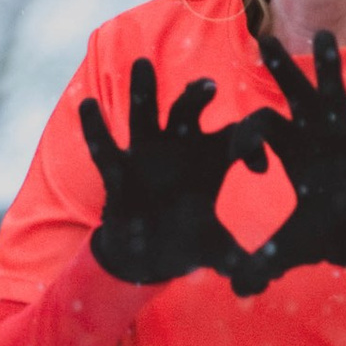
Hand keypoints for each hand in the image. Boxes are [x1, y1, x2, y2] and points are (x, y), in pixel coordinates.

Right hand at [79, 59, 276, 287]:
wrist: (152, 252)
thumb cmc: (190, 241)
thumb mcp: (217, 249)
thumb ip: (239, 259)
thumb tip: (261, 282)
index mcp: (213, 160)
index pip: (237, 139)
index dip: (250, 147)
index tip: (259, 167)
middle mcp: (180, 146)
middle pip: (189, 111)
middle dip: (196, 96)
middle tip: (208, 87)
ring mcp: (147, 152)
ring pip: (145, 114)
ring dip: (143, 90)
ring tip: (140, 63)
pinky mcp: (118, 168)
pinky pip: (104, 146)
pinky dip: (95, 128)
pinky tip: (85, 105)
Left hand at [231, 29, 345, 302]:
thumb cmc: (333, 235)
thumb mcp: (291, 248)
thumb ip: (263, 263)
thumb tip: (236, 292)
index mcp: (291, 154)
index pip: (260, 128)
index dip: (247, 140)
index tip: (249, 168)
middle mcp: (316, 137)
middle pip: (293, 94)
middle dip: (280, 67)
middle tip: (263, 35)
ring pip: (335, 94)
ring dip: (330, 66)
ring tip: (324, 33)